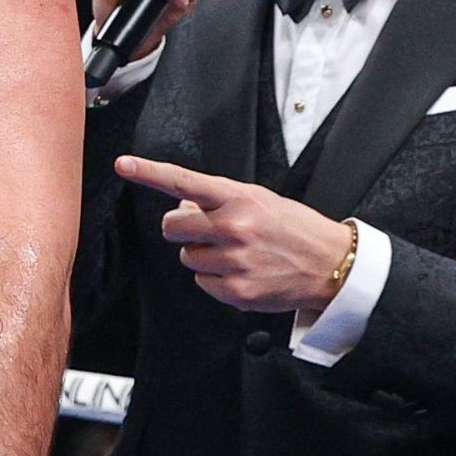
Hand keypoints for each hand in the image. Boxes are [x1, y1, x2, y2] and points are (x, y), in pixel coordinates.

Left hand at [116, 155, 355, 314]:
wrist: (332, 264)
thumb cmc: (293, 229)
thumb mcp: (259, 200)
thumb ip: (219, 200)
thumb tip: (182, 204)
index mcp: (238, 198)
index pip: (183, 182)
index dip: (149, 172)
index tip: (123, 164)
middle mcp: (233, 227)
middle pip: (171, 227)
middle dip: (184, 228)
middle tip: (210, 231)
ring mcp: (234, 261)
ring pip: (186, 257)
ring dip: (203, 255)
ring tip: (237, 253)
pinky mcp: (236, 291)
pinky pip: (201, 282)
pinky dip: (216, 279)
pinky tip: (242, 272)